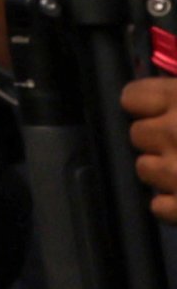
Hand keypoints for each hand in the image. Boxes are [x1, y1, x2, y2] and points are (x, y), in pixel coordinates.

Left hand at [123, 73, 176, 219]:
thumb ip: (175, 96)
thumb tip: (149, 101)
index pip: (131, 98)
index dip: (145, 107)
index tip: (158, 113)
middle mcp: (174, 133)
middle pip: (136, 134)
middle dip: (156, 142)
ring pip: (143, 169)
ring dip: (163, 174)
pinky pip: (158, 207)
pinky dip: (173, 206)